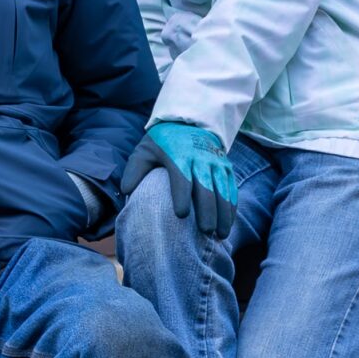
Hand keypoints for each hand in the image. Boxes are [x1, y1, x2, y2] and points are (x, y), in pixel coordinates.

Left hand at [119, 120, 237, 240]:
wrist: (188, 122)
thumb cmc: (161, 142)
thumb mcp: (144, 150)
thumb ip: (134, 170)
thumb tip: (127, 190)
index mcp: (178, 156)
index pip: (182, 179)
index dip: (182, 197)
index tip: (181, 216)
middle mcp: (200, 159)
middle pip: (206, 188)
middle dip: (207, 212)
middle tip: (205, 232)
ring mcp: (216, 163)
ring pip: (222, 191)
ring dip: (223, 213)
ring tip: (221, 235)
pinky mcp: (226, 166)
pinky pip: (231, 188)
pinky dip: (231, 206)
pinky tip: (229, 223)